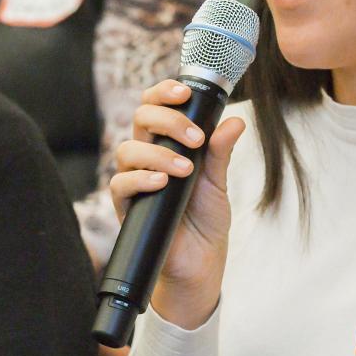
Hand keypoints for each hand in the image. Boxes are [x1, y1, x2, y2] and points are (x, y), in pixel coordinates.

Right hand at [110, 80, 246, 329]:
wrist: (199, 264)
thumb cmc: (205, 220)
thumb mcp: (218, 183)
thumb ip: (221, 152)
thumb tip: (234, 121)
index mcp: (168, 143)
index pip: (156, 106)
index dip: (164, 92)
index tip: (184, 92)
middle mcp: (147, 157)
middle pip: (140, 118)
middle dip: (167, 119)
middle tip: (194, 138)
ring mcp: (135, 181)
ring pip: (127, 149)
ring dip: (157, 153)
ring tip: (185, 169)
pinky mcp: (127, 207)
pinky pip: (120, 184)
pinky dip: (141, 179)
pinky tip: (162, 183)